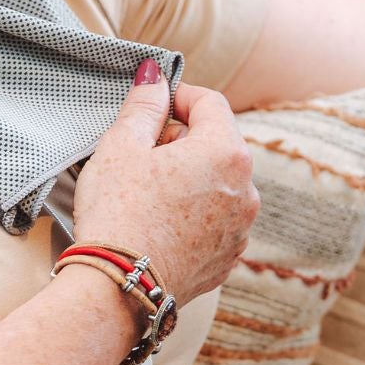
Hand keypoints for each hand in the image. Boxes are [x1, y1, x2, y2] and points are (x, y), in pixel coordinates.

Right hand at [71, 62, 260, 307]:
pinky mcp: (227, 258)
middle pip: (218, 143)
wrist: (119, 288)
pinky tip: (159, 222)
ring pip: (219, 184)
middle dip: (184, 138)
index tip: (155, 102)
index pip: (211, 102)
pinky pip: (215, 220)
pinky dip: (194, 213)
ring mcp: (240, 228)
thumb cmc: (118, 213)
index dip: (180, 95)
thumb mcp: (121, 147)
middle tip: (142, 151)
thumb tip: (155, 76)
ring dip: (191, 177)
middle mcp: (246, 189)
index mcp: (226, 152)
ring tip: (148, 192)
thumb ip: (144, 106)